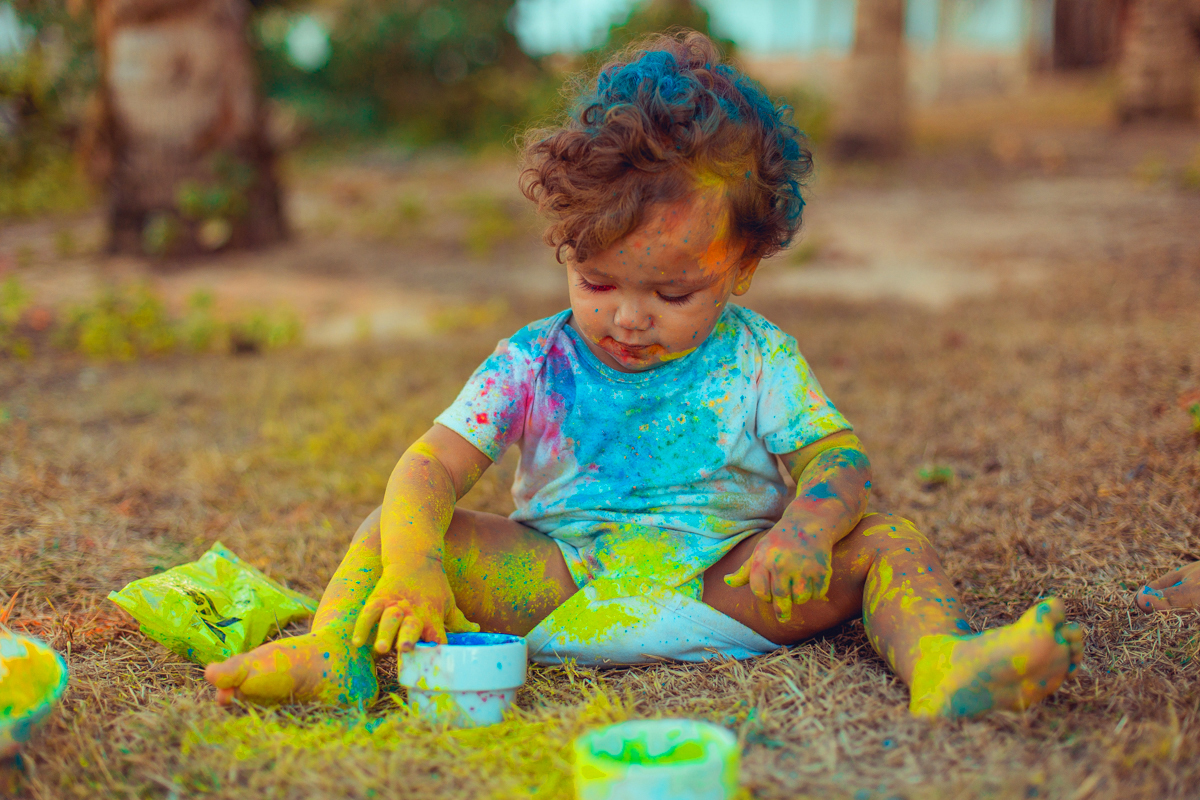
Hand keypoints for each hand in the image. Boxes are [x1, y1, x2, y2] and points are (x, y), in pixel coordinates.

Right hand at [351, 558, 478, 654]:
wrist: (414, 557)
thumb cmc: (433, 585)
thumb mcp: (448, 602)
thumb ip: (459, 621)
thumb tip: (478, 630)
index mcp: (432, 616)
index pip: (437, 636)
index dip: (436, 650)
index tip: (437, 664)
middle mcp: (413, 611)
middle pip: (411, 626)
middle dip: (408, 638)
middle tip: (406, 649)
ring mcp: (394, 604)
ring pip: (389, 619)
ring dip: (385, 633)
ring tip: (380, 648)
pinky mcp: (378, 598)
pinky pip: (368, 613)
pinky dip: (362, 627)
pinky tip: (357, 642)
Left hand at [724, 527, 832, 621]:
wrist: (808, 523)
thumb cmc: (779, 541)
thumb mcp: (759, 551)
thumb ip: (744, 570)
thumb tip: (726, 581)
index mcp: (763, 559)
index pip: (760, 592)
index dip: (764, 597)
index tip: (769, 597)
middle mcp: (781, 563)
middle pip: (780, 598)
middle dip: (781, 610)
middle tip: (782, 616)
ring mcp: (802, 567)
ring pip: (800, 599)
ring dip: (799, 599)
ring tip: (798, 590)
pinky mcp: (821, 570)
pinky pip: (817, 594)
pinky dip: (815, 594)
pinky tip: (812, 583)